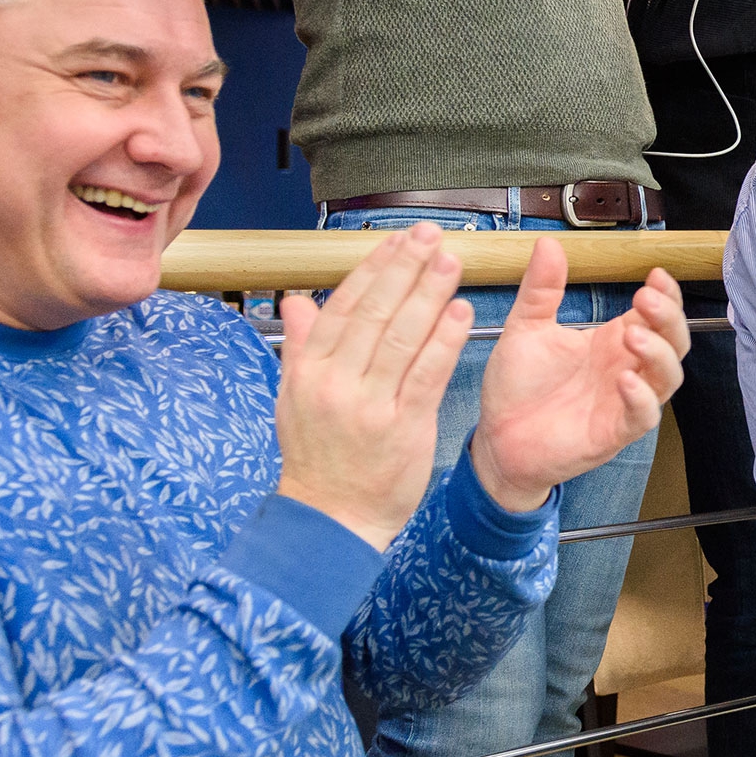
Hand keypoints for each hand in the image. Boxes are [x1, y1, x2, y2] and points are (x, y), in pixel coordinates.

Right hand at [275, 225, 472, 550]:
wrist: (331, 521)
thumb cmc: (318, 459)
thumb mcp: (294, 401)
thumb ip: (300, 348)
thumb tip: (295, 302)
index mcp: (308, 371)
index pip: (343, 306)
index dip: (374, 269)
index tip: (397, 240)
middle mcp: (335, 383)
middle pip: (374, 312)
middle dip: (405, 268)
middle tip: (430, 235)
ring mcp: (368, 405)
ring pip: (402, 336)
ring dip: (429, 294)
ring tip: (451, 261)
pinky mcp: (402, 427)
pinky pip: (426, 374)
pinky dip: (444, 340)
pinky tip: (460, 312)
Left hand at [471, 244, 692, 512]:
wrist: (497, 438)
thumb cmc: (518, 387)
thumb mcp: (526, 328)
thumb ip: (541, 289)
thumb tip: (548, 243)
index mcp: (611, 342)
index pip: (657, 314)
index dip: (666, 294)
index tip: (655, 274)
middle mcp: (626, 368)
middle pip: (674, 341)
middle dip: (668, 317)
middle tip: (646, 298)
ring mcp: (624, 401)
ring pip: (668, 377)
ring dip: (659, 353)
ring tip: (634, 333)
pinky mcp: (614, 432)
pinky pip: (643, 416)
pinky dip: (641, 398)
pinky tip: (625, 380)